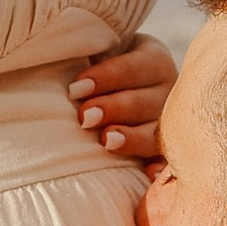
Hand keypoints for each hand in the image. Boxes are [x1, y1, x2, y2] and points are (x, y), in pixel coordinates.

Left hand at [67, 36, 174, 160]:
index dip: (106, 77)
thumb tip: (55, 54)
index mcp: (154, 60)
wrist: (124, 88)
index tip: (75, 89)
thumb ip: (87, 53)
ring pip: (157, 132)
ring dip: (133, 138)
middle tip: (84, 117)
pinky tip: (147, 173)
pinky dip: (159, 168)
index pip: (135, 67)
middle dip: (114, 108)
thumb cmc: (102, 66)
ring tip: (107, 141)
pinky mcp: (168, 149)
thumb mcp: (100, 51)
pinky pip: (167, 161)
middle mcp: (170, 91)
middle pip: (146, 101)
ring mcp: (171, 123)